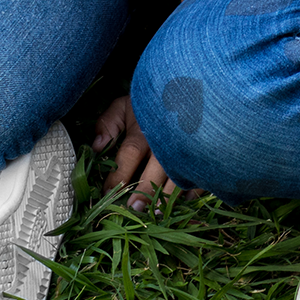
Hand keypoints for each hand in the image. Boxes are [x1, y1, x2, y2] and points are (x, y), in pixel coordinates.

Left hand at [93, 95, 195, 210]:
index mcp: (144, 128)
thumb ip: (108, 122)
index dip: (118, 175)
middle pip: (156, 167)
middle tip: (135, 208)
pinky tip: (186, 200)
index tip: (107, 192)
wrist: (186, 86)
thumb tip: (97, 146)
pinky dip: (195, 188)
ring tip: (158, 212)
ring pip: (179, 173)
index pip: (130, 154)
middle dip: (145, 190)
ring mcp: (186, 146)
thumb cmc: (151, 101)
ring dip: (169, 195)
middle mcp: (165, 139)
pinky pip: (201, 172)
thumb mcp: (125, 105)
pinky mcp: (202, 151)